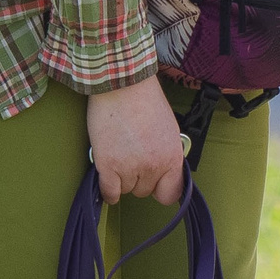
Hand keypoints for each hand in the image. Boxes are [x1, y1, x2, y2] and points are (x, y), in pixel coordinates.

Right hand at [87, 77, 186, 205]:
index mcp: (172, 157)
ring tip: (118, 155)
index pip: (171, 193)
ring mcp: (131, 167)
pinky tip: (107, 178)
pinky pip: (110, 192)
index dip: (161, 189)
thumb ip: (165, 153)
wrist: (122, 85)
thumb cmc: (145, 101)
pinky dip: (107, 189)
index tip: (154, 184)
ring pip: (126, 190)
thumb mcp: (168, 130)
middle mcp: (154, 166)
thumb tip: (160, 170)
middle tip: (130, 158)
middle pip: (144, 191)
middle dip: (137, 178)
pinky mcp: (108, 165)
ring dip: (120, 178)